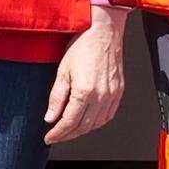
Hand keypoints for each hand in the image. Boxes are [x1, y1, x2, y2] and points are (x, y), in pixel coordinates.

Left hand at [43, 14, 128, 145]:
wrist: (104, 30)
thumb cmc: (84, 45)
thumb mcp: (62, 71)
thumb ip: (57, 97)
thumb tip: (51, 116)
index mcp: (85, 91)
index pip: (69, 122)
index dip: (58, 133)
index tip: (49, 137)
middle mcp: (102, 96)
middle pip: (84, 127)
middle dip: (68, 135)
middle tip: (57, 135)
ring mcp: (113, 94)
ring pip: (97, 124)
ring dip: (82, 130)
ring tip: (69, 129)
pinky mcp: (119, 91)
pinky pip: (108, 115)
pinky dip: (97, 122)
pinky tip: (88, 120)